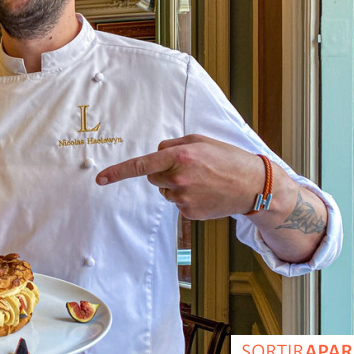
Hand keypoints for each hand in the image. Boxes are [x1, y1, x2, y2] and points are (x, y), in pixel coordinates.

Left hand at [95, 134, 266, 219]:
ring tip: (201, 180)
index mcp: (180, 157)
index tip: (100, 179)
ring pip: (164, 190)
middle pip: (152, 176)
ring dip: (175, 185)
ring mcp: (183, 198)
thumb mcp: (200, 141)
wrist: (253, 186)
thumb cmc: (227, 159)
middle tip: (189, 168)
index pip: (141, 165)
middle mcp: (178, 179)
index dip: (118, 172)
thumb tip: (156, 153)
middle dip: (163, 171)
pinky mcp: (188, 212)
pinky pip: (176, 202)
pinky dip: (186, 197)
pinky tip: (205, 192)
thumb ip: (173, 145)